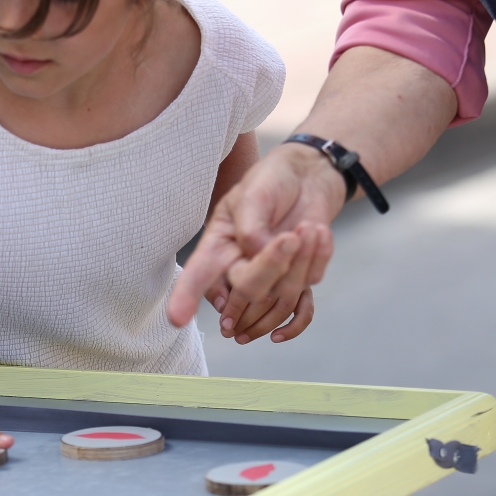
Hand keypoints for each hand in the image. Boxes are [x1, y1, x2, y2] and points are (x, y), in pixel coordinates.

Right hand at [171, 144, 344, 341]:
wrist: (307, 177)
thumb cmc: (271, 181)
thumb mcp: (253, 194)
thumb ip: (251, 230)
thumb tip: (260, 260)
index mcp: (218, 247)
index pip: (197, 275)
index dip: (186, 297)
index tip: (176, 317)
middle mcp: (238, 269)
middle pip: (247, 291)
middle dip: (271, 266)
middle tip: (290, 236)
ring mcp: (270, 279)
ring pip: (281, 297)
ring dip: (302, 262)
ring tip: (308, 227)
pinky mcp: (298, 281)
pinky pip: (308, 295)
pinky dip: (318, 261)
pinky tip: (318, 235)